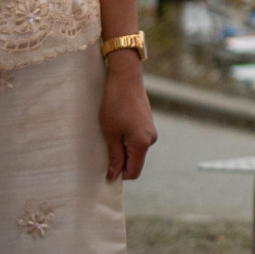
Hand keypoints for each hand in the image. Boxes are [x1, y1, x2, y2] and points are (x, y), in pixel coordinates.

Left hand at [99, 51, 156, 180]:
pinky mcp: (146, 123)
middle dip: (119, 160)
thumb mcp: (110, 133)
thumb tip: (114, 175)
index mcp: (143, 144)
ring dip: (121, 149)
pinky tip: (115, 127)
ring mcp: (150, 130)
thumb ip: (114, 157)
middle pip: (134, 162)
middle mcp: (151, 139)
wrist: (125, 78)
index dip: (118, 174)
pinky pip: (136, 140)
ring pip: (135, 150)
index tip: (104, 167)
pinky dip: (125, 140)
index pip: (133, 172)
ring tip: (109, 134)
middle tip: (104, 148)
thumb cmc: (115, 105)